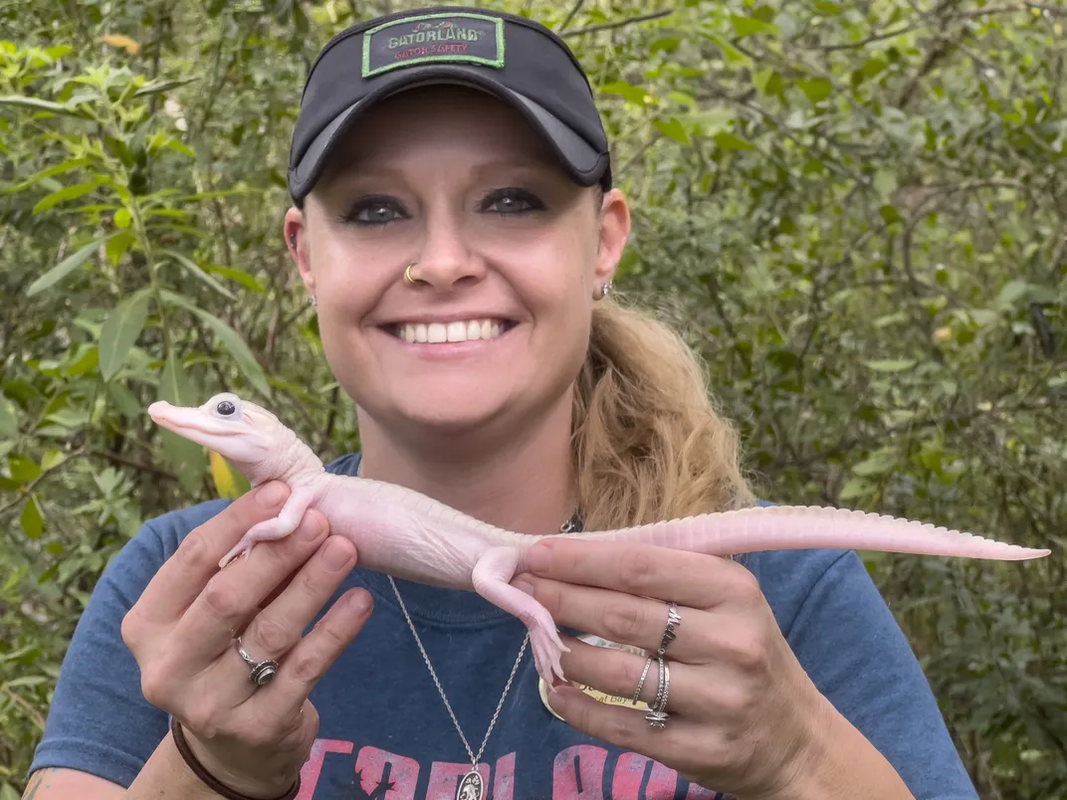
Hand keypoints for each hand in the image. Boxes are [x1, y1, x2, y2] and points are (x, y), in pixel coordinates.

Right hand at [121, 481, 371, 798]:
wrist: (234, 748)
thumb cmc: (224, 652)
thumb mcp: (209, 613)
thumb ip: (234, 564)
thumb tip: (284, 499)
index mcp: (147, 624)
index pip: (192, 560)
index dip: (238, 521)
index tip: (281, 490)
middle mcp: (168, 667)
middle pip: (227, 598)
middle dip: (277, 554)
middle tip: (319, 519)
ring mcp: (211, 703)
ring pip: (270, 632)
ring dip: (313, 584)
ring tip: (346, 549)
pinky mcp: (258, 728)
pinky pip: (305, 669)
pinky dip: (335, 630)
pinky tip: (360, 600)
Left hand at [512, 538, 833, 799]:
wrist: (797, 741)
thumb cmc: (745, 652)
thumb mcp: (725, 602)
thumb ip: (663, 577)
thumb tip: (575, 557)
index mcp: (734, 591)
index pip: (642, 567)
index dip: (581, 559)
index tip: (536, 553)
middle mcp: (731, 642)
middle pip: (623, 615)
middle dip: (560, 598)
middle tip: (521, 589)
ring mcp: (719, 700)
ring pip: (618, 672)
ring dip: (565, 652)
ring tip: (538, 636)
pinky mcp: (703, 750)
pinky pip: (622, 727)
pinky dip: (578, 706)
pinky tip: (555, 689)